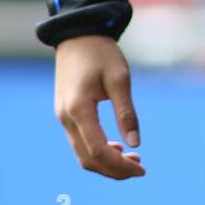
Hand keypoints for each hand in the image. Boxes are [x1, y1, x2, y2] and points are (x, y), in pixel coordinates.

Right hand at [54, 35, 145, 179]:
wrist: (78, 34)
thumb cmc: (100, 52)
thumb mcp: (119, 78)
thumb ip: (126, 112)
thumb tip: (136, 144)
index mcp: (79, 109)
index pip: (99, 151)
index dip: (120, 166)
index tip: (142, 169)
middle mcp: (66, 118)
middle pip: (88, 159)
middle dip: (114, 169)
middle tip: (140, 168)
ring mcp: (62, 117)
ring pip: (82, 153)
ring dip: (106, 162)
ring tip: (132, 158)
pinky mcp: (65, 113)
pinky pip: (79, 141)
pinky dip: (97, 150)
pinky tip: (116, 147)